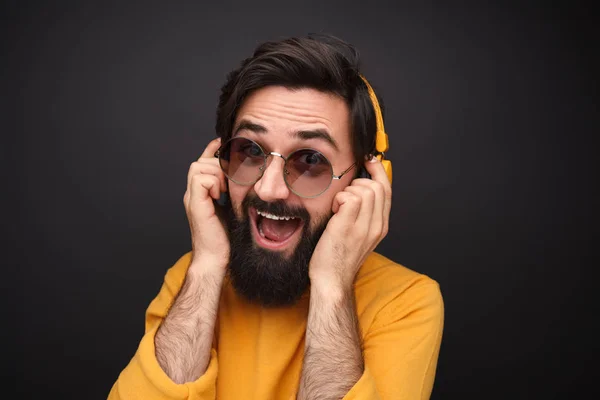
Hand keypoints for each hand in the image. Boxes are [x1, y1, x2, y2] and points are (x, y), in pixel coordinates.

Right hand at [183, 137, 228, 271]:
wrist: (216, 258)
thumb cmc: (226, 238)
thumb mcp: (232, 208)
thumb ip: (232, 192)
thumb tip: (246, 177)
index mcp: (201, 193)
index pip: (203, 163)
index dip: (213, 151)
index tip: (225, 144)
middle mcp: (193, 193)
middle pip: (200, 161)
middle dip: (218, 164)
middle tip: (231, 180)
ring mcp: (192, 198)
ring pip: (198, 166)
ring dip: (216, 173)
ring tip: (226, 189)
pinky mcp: (194, 203)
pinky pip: (200, 179)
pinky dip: (213, 182)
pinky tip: (221, 195)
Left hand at [309, 157, 391, 291]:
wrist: (332, 280)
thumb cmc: (339, 258)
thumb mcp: (358, 234)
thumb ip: (363, 214)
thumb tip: (358, 190)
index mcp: (381, 226)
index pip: (387, 190)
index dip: (379, 171)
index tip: (369, 160)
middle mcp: (377, 225)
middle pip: (377, 186)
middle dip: (358, 183)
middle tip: (344, 197)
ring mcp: (364, 226)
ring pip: (364, 189)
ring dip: (347, 192)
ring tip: (338, 208)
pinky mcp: (348, 226)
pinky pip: (349, 197)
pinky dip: (339, 199)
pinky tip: (334, 211)